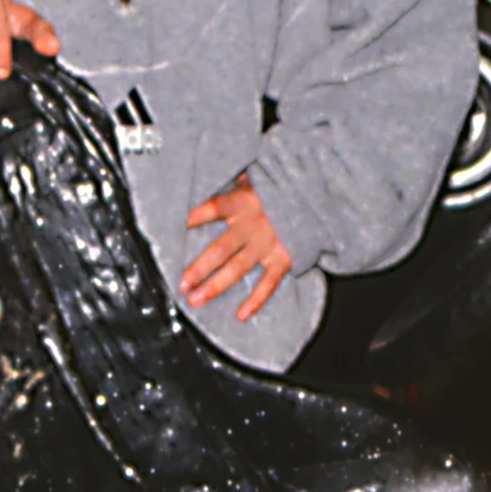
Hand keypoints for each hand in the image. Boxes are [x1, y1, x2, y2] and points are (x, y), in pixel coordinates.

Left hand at [182, 174, 292, 320]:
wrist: (318, 197)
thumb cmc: (282, 186)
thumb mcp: (257, 177)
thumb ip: (236, 182)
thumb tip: (213, 176)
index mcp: (243, 202)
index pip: (212, 208)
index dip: (192, 217)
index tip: (172, 227)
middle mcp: (252, 225)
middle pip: (219, 249)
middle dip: (198, 268)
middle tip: (181, 283)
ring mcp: (268, 244)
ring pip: (237, 268)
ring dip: (215, 285)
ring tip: (195, 300)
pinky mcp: (284, 258)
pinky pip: (268, 283)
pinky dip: (256, 300)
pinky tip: (241, 314)